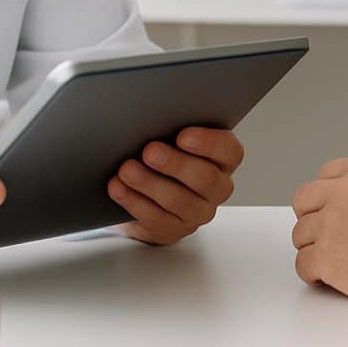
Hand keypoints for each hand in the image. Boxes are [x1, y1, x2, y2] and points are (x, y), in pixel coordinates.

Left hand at [108, 127, 242, 245]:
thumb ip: (173, 127)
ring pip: (178, 200)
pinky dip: (133, 200)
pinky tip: (118, 187)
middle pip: (204, 177)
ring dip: (149, 182)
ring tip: (127, 169)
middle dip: (174, 163)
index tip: (183, 135)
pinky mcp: (173, 230)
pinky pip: (155, 218)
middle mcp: (216, 188)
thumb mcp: (172, 137)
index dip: (208, 143)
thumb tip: (153, 117)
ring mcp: (197, 212)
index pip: (229, 151)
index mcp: (223, 159)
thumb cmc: (164, 155)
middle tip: (150, 151)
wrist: (146, 191)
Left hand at [291, 157, 347, 308]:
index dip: (327, 194)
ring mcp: (333, 223)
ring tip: (330, 258)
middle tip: (322, 233)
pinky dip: (312, 273)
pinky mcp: (327, 256)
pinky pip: (302, 263)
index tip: (328, 208)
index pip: (326, 173)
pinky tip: (325, 276)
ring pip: (300, 233)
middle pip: (304, 199)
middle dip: (311, 216)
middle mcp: (346, 191)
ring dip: (313, 246)